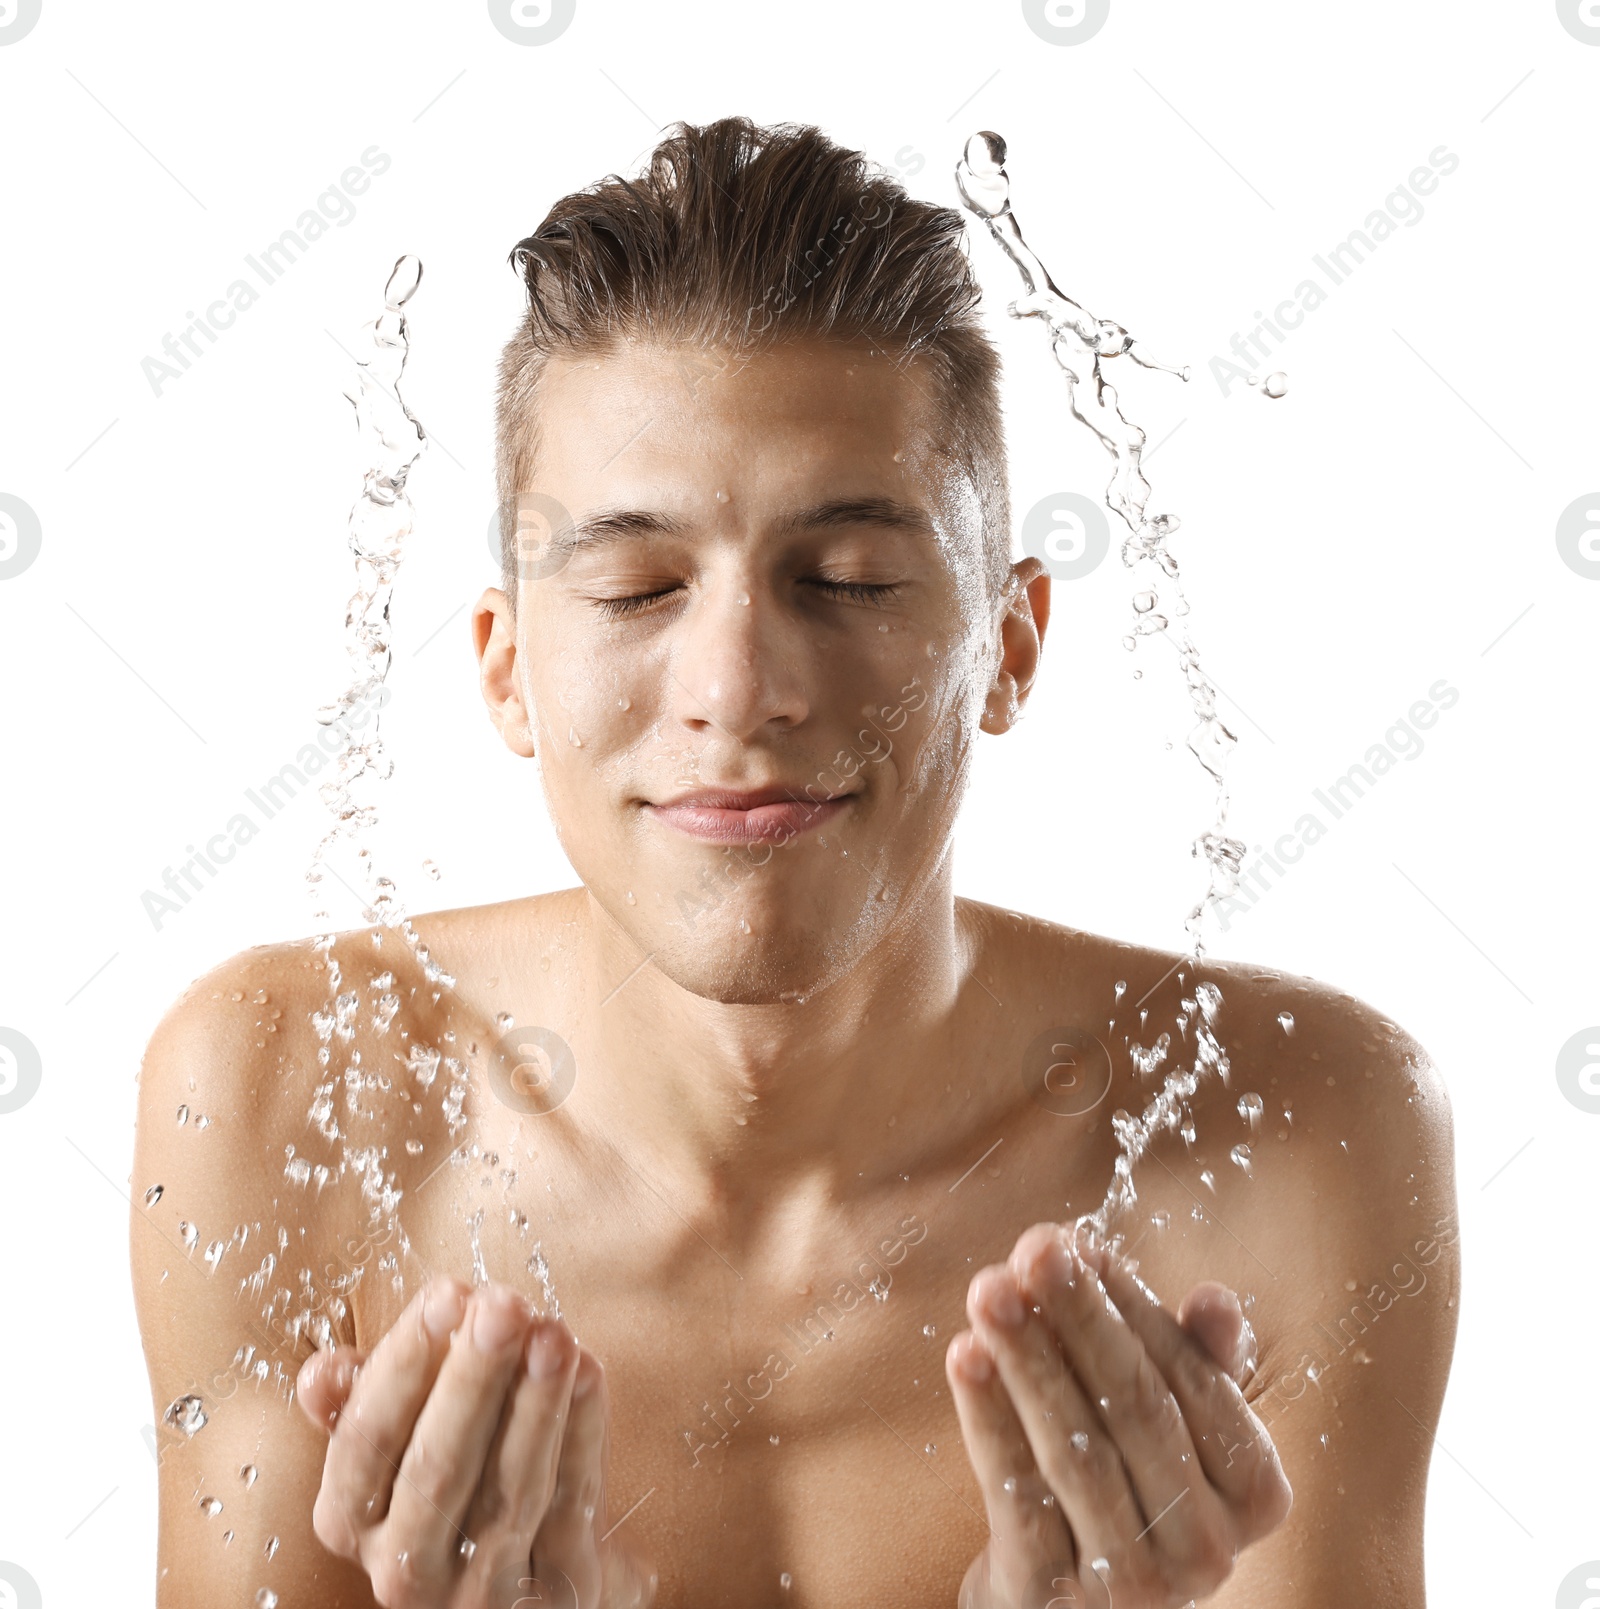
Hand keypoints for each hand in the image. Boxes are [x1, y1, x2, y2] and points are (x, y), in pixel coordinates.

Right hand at [296, 1278, 656, 1608]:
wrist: (523, 1579)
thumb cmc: (449, 1477)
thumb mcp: (391, 1442)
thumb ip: (358, 1401)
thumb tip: (324, 1371)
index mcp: (352, 1517)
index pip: (366, 1439)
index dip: (403, 1364)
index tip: (445, 1294)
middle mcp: (404, 1567)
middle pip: (435, 1469)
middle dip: (472, 1379)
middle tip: (504, 1305)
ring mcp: (479, 1588)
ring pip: (507, 1492)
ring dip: (534, 1404)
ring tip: (553, 1333)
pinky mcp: (551, 1594)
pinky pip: (568, 1507)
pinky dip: (581, 1436)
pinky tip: (587, 1372)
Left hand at [945, 1222, 1291, 1607]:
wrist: (1069, 1599)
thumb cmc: (1128, 1479)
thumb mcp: (1176, 1423)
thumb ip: (1198, 1361)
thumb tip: (1216, 1302)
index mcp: (1254, 1492)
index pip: (1193, 1380)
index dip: (1132, 1305)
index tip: (1081, 1243)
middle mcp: (1207, 1548)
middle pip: (1136, 1409)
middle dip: (1080, 1317)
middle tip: (1036, 1247)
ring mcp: (1134, 1584)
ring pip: (1076, 1450)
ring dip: (1029, 1358)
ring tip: (990, 1288)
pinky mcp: (1054, 1596)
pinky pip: (1018, 1494)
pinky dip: (990, 1420)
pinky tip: (964, 1356)